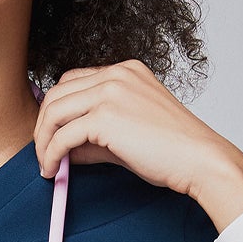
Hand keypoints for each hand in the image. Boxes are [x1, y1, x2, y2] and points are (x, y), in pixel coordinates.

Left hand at [32, 60, 240, 198]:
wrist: (200, 160)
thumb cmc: (173, 150)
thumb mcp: (128, 132)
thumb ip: (94, 134)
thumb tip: (63, 149)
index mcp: (126, 71)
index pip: (74, 81)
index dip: (57, 108)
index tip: (51, 135)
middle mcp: (117, 74)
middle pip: (57, 92)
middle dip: (43, 125)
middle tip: (42, 153)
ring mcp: (111, 92)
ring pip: (54, 111)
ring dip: (43, 140)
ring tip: (45, 165)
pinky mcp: (106, 116)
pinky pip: (63, 135)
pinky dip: (51, 154)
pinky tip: (53, 170)